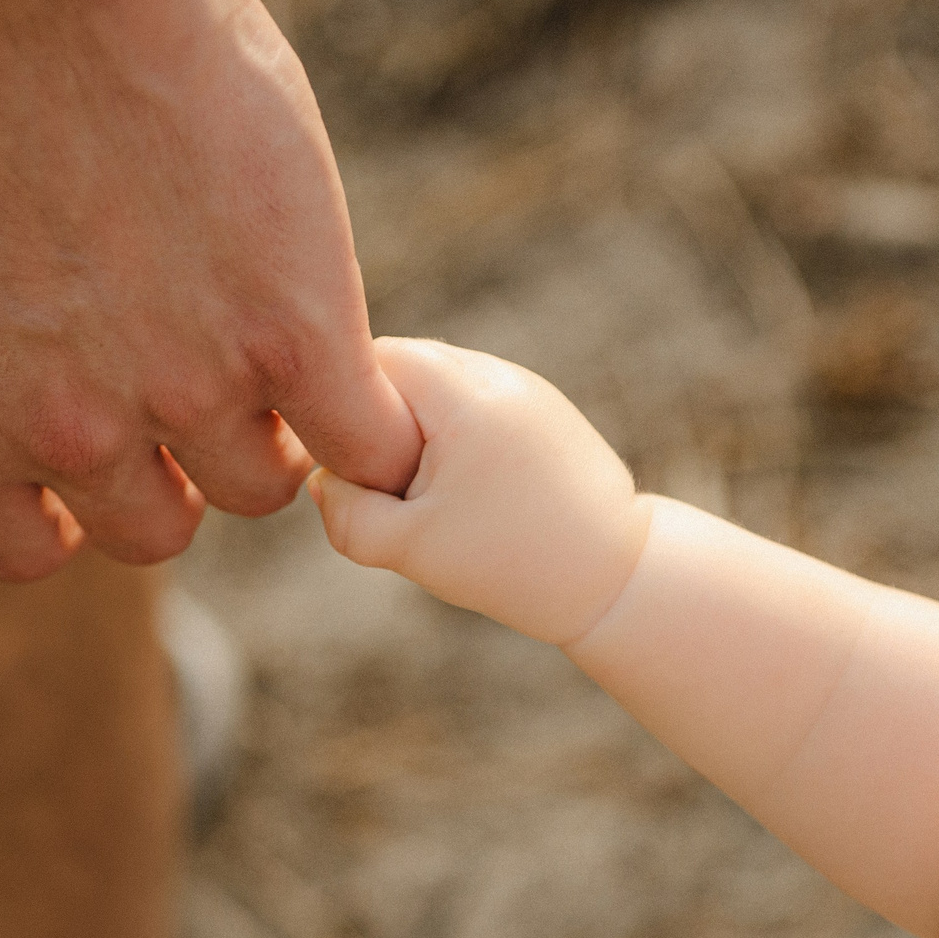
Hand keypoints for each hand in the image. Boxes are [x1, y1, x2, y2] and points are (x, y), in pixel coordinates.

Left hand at [0, 0, 420, 579]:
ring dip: (280, 428)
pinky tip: (370, 372)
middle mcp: (66, 435)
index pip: (26, 547)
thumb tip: (32, 344)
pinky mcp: (299, 339)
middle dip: (180, 467)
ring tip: (287, 339)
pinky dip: (381, 427)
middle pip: (157, 529)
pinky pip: (369, 442)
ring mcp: (188, 394)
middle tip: (210, 374)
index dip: (77, 512)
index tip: (112, 458)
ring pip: (263, 484)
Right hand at [309, 339, 651, 644]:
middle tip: (381, 489)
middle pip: (399, 370)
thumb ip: (343, 510)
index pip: (366, 359)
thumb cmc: (511, 562)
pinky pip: (471, 408)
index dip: (337, 408)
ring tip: (428, 498)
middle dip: (375, 423)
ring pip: (434, 390)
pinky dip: (452, 443)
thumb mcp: (408, 547)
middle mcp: (495, 371)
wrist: (618, 578)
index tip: (339, 466)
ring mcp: (524, 386)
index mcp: (460, 389)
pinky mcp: (542, 411)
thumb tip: (320, 479)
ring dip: (413, 434)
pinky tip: (464, 496)